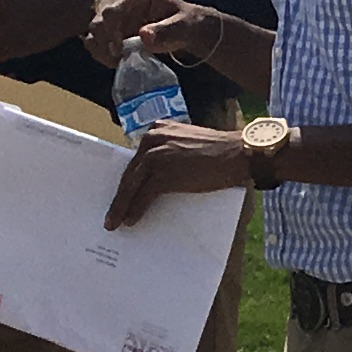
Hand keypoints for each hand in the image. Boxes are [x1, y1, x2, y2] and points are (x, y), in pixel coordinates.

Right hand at [81, 0, 218, 65]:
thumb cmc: (188, 25)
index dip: (110, 30)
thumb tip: (144, 35)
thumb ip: (168, 31)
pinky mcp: (112, 31)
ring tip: (117, 61)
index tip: (120, 49)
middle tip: (118, 57)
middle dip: (104, 41)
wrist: (188, 32)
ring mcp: (115, 16)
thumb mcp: (185, 27)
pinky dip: (100, 53)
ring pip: (93, 31)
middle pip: (98, 20)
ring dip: (100, 49)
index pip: (111, 9)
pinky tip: (116, 61)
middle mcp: (122, 1)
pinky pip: (95, 41)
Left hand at [105, 120, 256, 227]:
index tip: (120, 193)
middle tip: (111, 213)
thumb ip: (171, 152)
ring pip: (131, 186)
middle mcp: (152, 139)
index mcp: (158, 129)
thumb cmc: (222, 151)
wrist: (239, 154)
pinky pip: (143, 196)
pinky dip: (135, 210)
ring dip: (121, 206)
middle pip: (130, 173)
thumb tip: (156, 177)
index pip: (137, 159)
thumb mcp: (189, 143)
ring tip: (114, 222)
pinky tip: (130, 220)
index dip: (128, 179)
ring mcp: (156, 157)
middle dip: (120, 196)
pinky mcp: (163, 175)